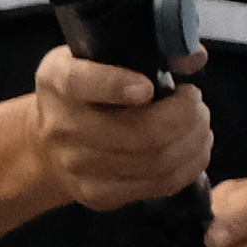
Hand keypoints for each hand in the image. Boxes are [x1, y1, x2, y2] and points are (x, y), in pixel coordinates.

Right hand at [25, 43, 211, 209]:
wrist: (47, 145)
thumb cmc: (85, 94)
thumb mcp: (98, 58)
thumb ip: (146, 51)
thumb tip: (195, 57)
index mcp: (60, 81)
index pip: (83, 83)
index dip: (118, 85)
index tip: (148, 87)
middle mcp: (64, 126)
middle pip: (140, 132)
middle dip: (185, 116)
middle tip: (196, 103)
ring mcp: (79, 166)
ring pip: (157, 161)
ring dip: (193, 141)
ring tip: (199, 124)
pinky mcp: (98, 195)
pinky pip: (158, 185)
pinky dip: (188, 166)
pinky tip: (194, 149)